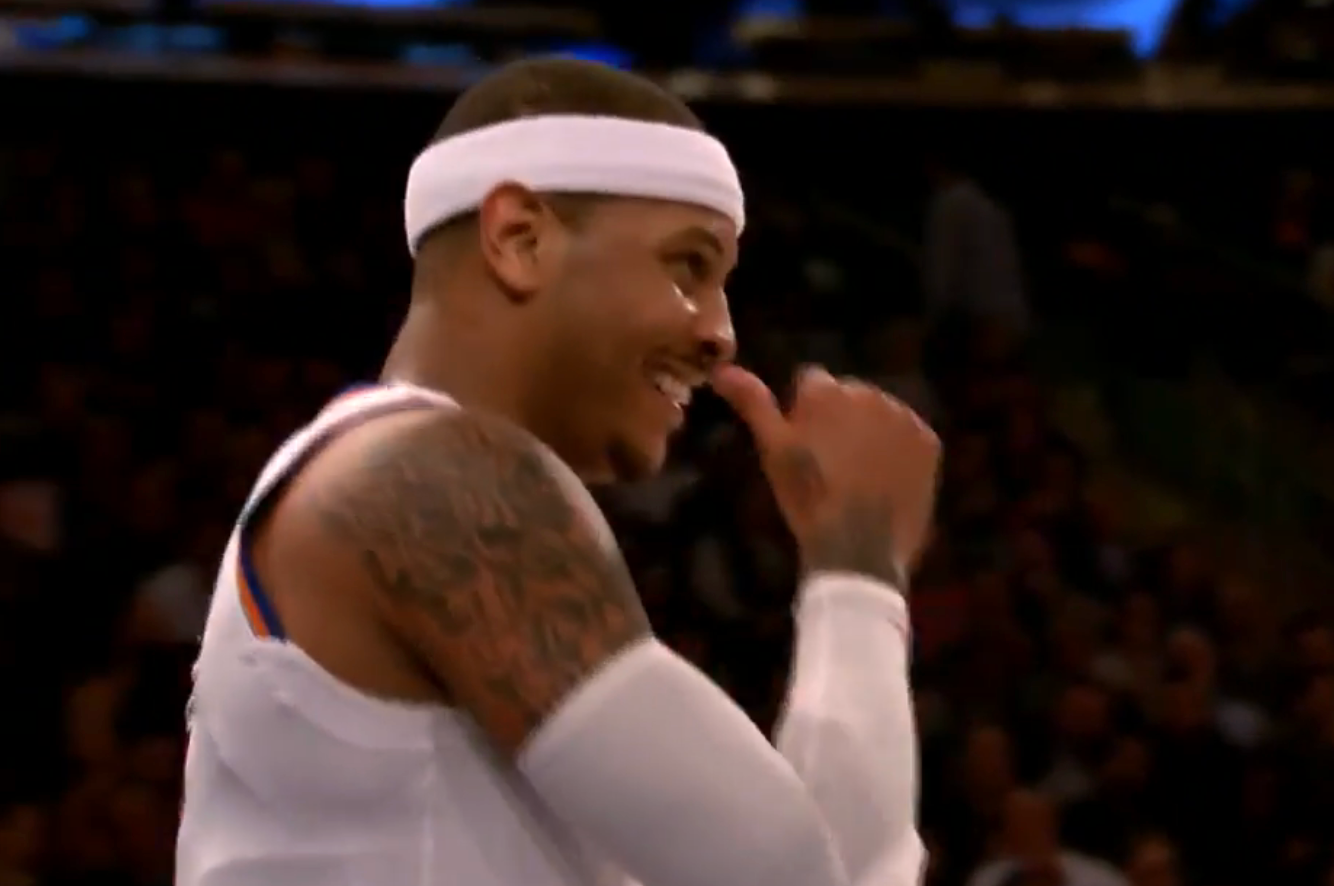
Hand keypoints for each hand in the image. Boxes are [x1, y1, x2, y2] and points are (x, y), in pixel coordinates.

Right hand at [711, 364, 939, 588]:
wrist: (859, 549)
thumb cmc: (807, 500)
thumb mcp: (773, 452)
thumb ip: (752, 403)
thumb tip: (721, 369)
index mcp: (826, 391)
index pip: (811, 382)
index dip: (804, 414)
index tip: (804, 448)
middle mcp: (867, 392)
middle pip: (848, 396)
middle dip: (839, 419)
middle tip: (829, 466)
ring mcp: (902, 416)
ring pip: (879, 414)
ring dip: (869, 433)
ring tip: (857, 478)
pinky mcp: (928, 441)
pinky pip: (908, 435)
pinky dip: (898, 451)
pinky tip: (884, 482)